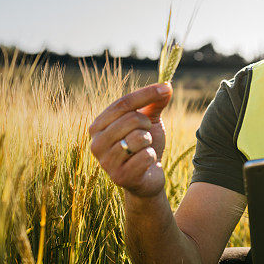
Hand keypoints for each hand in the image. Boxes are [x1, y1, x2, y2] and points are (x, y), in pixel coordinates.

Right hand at [88, 83, 172, 197]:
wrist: (148, 178)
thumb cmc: (145, 146)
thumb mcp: (149, 122)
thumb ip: (155, 104)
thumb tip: (168, 85)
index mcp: (98, 126)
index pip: (123, 103)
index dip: (146, 93)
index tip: (166, 88)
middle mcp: (96, 143)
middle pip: (131, 119)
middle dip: (147, 125)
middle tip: (146, 135)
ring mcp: (106, 162)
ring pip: (139, 138)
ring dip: (149, 143)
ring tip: (144, 150)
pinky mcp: (120, 177)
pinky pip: (146, 156)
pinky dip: (152, 157)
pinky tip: (145, 164)